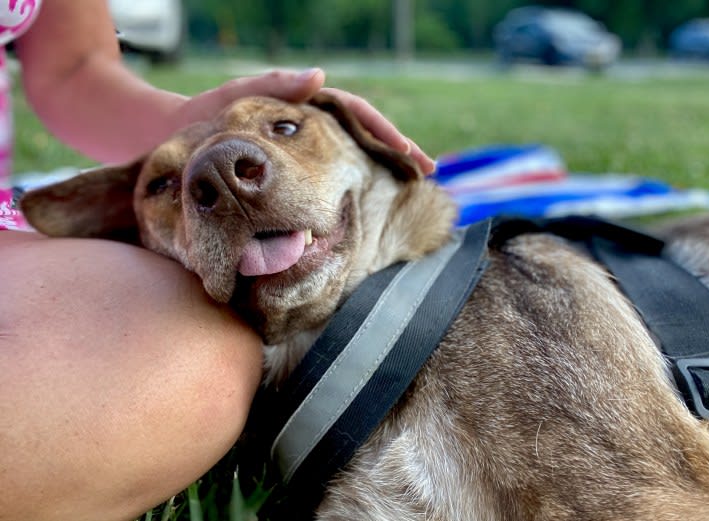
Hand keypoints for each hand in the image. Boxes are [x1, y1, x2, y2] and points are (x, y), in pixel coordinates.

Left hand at [175, 68, 434, 173]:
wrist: (166, 138)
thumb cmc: (199, 117)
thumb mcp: (234, 97)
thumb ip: (274, 84)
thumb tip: (320, 75)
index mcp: (302, 104)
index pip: (357, 113)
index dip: (387, 132)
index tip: (411, 153)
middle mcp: (306, 124)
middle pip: (363, 132)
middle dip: (397, 149)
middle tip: (427, 169)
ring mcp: (300, 147)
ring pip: (352, 152)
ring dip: (382, 165)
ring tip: (410, 182)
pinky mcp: (289, 168)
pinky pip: (330, 173)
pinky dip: (354, 180)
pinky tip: (368, 195)